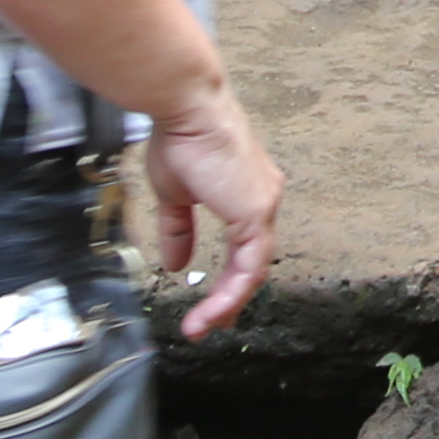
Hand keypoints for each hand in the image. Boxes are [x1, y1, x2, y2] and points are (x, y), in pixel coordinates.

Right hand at [135, 80, 284, 336]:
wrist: (186, 111)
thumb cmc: (181, 140)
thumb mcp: (175, 195)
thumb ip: (179, 230)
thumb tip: (175, 264)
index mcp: (247, 193)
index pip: (246, 248)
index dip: (231, 279)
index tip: (212, 306)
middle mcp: (262, 199)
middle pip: (254, 263)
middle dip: (231, 299)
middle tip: (211, 325)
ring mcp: (263, 205)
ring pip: (253, 270)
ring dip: (227, 303)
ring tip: (202, 326)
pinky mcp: (256, 212)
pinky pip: (249, 266)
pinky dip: (231, 291)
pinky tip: (213, 310)